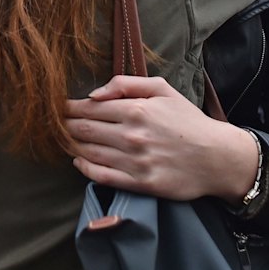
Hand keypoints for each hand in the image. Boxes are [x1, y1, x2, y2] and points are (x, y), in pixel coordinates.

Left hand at [66, 75, 258, 203]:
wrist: (216, 157)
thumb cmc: (187, 120)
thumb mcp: (162, 89)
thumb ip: (125, 84)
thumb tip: (94, 93)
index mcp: (136, 110)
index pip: (90, 108)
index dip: (69, 108)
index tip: (57, 107)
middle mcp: (132, 136)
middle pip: (85, 130)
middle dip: (65, 126)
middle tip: (52, 123)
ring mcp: (135, 162)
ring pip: (90, 153)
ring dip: (72, 145)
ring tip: (62, 140)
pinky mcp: (140, 185)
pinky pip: (103, 177)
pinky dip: (85, 169)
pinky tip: (79, 161)